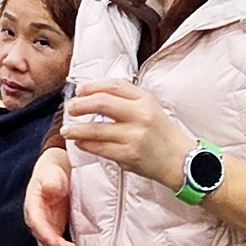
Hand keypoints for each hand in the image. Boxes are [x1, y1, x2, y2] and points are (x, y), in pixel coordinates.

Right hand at [23, 148, 85, 245]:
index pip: (39, 227)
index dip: (51, 239)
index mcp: (33, 207)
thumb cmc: (53, 170)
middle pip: (45, 245)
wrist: (58, 169)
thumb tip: (50, 188)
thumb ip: (50, 181)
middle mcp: (39, 222)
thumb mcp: (51, 172)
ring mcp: (48, 228)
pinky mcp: (58, 230)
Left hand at [59, 78, 189, 189]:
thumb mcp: (149, 107)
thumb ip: (125, 98)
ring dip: (76, 129)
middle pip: (102, 103)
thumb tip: (91, 94)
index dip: (92, 86)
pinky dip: (86, 144)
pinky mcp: (129, 155)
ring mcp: (134, 136)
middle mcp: (140, 115)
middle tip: (69, 109)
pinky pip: (100, 148)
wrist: (179, 160)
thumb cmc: (160, 133)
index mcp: (145, 100)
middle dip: (80, 105)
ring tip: (66, 130)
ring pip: (97, 129)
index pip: (114, 85)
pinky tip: (79, 143)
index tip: (79, 90)